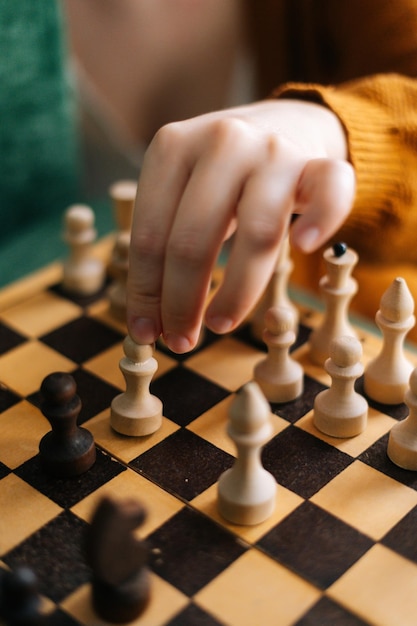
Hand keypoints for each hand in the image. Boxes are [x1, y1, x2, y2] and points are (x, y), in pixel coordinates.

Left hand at [127, 99, 354, 352]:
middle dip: (181, 303)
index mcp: (171, 147)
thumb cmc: (224, 176)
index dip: (145, 292)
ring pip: (257, 234)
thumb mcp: (182, 192)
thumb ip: (164, 242)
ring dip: (236, 293)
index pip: (149, 236)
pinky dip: (320, 221)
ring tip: (220, 325)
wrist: (284, 125)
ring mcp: (274, 151)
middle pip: (193, 241)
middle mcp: (222, 142)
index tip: (146, 332)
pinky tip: (303, 246)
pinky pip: (330, 194)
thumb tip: (149, 322)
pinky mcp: (319, 164)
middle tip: (180, 341)